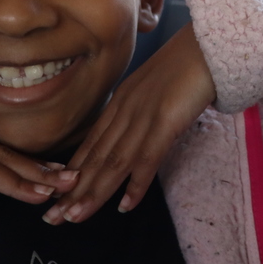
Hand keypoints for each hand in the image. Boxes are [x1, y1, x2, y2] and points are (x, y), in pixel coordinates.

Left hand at [42, 22, 216, 224]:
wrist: (209, 45)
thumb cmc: (189, 63)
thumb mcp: (156, 87)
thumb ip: (143, 107)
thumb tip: (140, 129)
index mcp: (121, 102)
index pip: (91, 143)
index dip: (73, 172)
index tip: (55, 194)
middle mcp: (126, 111)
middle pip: (95, 156)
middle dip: (72, 190)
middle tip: (53, 218)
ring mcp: (144, 117)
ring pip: (113, 162)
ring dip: (93, 192)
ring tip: (75, 217)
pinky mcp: (165, 122)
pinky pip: (146, 158)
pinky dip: (135, 184)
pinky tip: (124, 206)